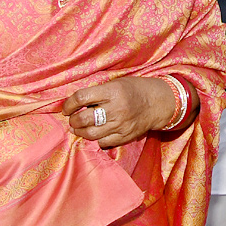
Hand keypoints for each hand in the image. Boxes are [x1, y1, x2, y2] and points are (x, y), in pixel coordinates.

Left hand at [62, 77, 176, 147]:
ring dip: (80, 131)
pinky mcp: (125, 136)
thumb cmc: (136, 89)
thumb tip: (76, 103)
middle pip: (83, 119)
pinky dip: (96, 138)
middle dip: (73, 120)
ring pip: (90, 134)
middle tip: (73, 118)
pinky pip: (102, 142)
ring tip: (80, 127)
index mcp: (113, 91)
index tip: (67, 107)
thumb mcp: (117, 83)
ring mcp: (121, 125)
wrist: (159, 102)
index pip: (82, 97)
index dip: (69, 104)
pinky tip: (97, 132)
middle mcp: (116, 109)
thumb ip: (98, 93)